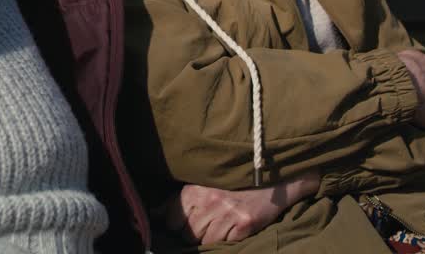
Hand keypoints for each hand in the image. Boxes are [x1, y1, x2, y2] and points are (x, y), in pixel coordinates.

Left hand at [164, 171, 318, 244]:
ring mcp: (227, 214)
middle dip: (194, 234)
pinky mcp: (243, 225)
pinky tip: (233, 229)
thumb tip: (153, 214)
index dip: (178, 225)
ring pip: (203, 242)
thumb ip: (177, 201)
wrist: (271, 180)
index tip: (187, 222)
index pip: (171, 220)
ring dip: (210, 239)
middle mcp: (208, 201)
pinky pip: (224, 244)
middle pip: (187, 234)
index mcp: (194, 189)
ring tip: (220, 226)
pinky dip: (227, 241)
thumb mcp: (202, 185)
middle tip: (208, 223)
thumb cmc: (233, 184)